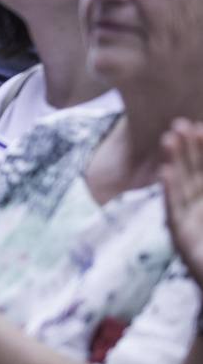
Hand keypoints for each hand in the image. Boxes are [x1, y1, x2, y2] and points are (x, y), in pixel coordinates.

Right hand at [161, 119, 202, 286]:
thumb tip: (176, 172)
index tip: (199, 126)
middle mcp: (198, 211)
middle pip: (192, 174)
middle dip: (187, 150)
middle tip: (179, 123)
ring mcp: (188, 225)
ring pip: (180, 188)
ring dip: (173, 163)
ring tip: (168, 139)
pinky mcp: (181, 241)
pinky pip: (173, 212)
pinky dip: (169, 193)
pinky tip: (164, 174)